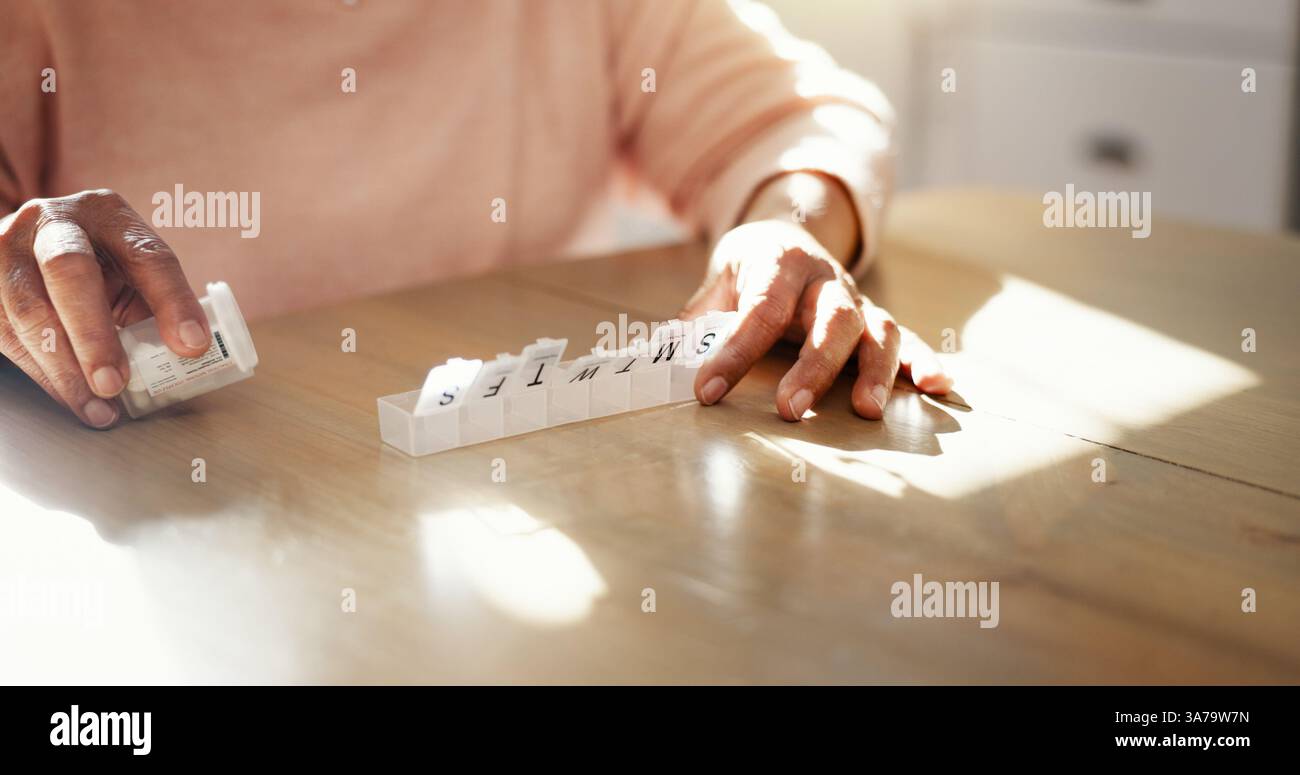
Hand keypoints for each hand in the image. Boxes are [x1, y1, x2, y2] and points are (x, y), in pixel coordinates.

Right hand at [0, 189, 209, 427]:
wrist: (26, 254)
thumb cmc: (97, 270)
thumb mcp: (130, 274)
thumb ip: (155, 305)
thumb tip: (187, 358)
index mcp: (108, 213)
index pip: (147, 255)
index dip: (173, 300)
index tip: (193, 346)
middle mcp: (53, 221)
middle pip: (70, 271)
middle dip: (94, 334)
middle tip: (116, 385)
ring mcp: (7, 248)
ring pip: (30, 310)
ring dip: (66, 370)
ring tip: (100, 409)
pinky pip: (8, 335)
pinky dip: (44, 375)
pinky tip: (73, 399)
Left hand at [680, 218, 951, 420]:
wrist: (787, 231)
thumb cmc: (747, 268)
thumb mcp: (715, 282)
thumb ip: (694, 321)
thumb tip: (654, 360)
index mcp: (778, 263)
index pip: (759, 309)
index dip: (734, 352)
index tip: (707, 390)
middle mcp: (825, 279)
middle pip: (831, 319)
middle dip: (814, 367)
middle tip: (792, 410)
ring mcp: (857, 299)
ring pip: (876, 329)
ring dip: (876, 371)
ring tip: (867, 411)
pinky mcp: (875, 320)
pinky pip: (907, 339)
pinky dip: (923, 361)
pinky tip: (938, 387)